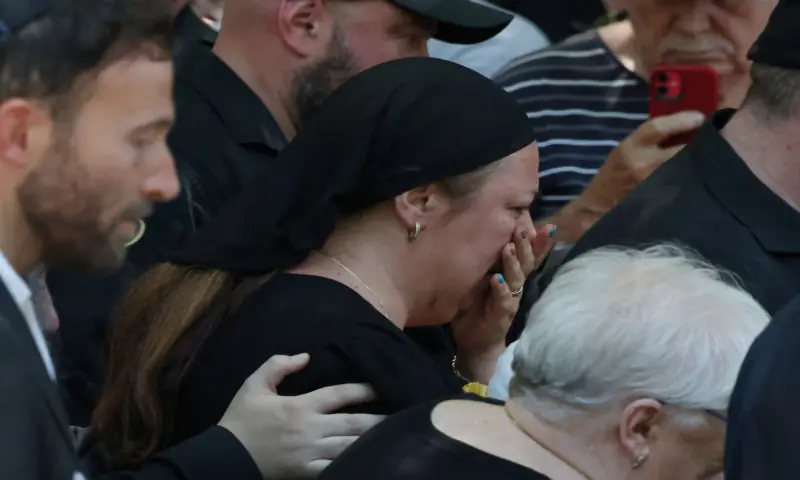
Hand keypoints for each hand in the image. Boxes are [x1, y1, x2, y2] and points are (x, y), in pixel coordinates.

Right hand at [218, 354, 383, 478]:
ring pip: (350, 446)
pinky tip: (369, 460)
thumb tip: (305, 356)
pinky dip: (354, 464)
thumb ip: (278, 365)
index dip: (363, 389)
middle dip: (379, 419)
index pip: (340, 394)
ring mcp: (310, 453)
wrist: (226, 457)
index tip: (380, 386)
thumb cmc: (241, 419)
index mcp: (301, 406)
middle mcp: (311, 429)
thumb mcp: (253, 385)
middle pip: (354, 422)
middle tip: (401, 415)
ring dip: (372, 441)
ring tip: (393, 436)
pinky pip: (335, 468)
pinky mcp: (306, 472)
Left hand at [450, 225, 551, 381]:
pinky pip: (503, 300)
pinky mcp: (502, 315)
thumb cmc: (478, 303)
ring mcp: (511, 300)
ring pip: (517, 279)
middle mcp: (516, 285)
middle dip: (526, 246)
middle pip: (527, 263)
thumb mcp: (482, 276)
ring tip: (508, 248)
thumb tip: (487, 231)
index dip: (538, 241)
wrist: (475, 340)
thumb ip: (489, 258)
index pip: (529, 254)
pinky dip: (500, 289)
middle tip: (521, 229)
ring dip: (513, 263)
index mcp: (513, 274)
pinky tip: (497, 279)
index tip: (547, 226)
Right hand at [577, 111, 705, 216]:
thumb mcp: (624, 151)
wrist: (598, 208)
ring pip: (687, 168)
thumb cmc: (612, 177)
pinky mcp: (662, 201)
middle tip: (715, 137)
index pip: (657, 128)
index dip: (680, 120)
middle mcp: (643, 165)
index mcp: (630, 148)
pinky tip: (702, 177)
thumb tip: (682, 126)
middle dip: (700, 142)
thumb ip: (648, 140)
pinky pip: (685, 186)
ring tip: (713, 156)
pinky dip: (695, 179)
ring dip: (701, 161)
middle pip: (680, 149)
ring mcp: (654, 185)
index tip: (699, 117)